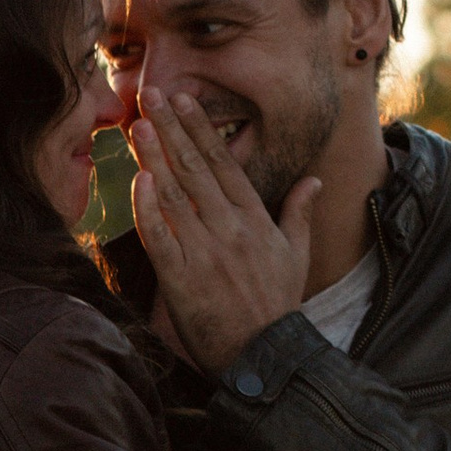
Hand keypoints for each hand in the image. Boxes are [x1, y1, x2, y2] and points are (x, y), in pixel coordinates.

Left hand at [128, 89, 319, 377]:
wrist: (265, 356)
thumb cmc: (278, 305)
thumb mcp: (297, 255)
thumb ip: (299, 213)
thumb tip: (314, 182)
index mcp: (254, 219)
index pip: (223, 163)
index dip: (200, 129)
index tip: (183, 101)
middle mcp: (229, 228)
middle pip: (195, 169)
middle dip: (171, 129)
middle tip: (151, 95)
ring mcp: (205, 253)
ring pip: (175, 195)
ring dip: (154, 157)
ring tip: (137, 125)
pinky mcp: (182, 279)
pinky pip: (161, 237)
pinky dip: (148, 209)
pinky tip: (137, 181)